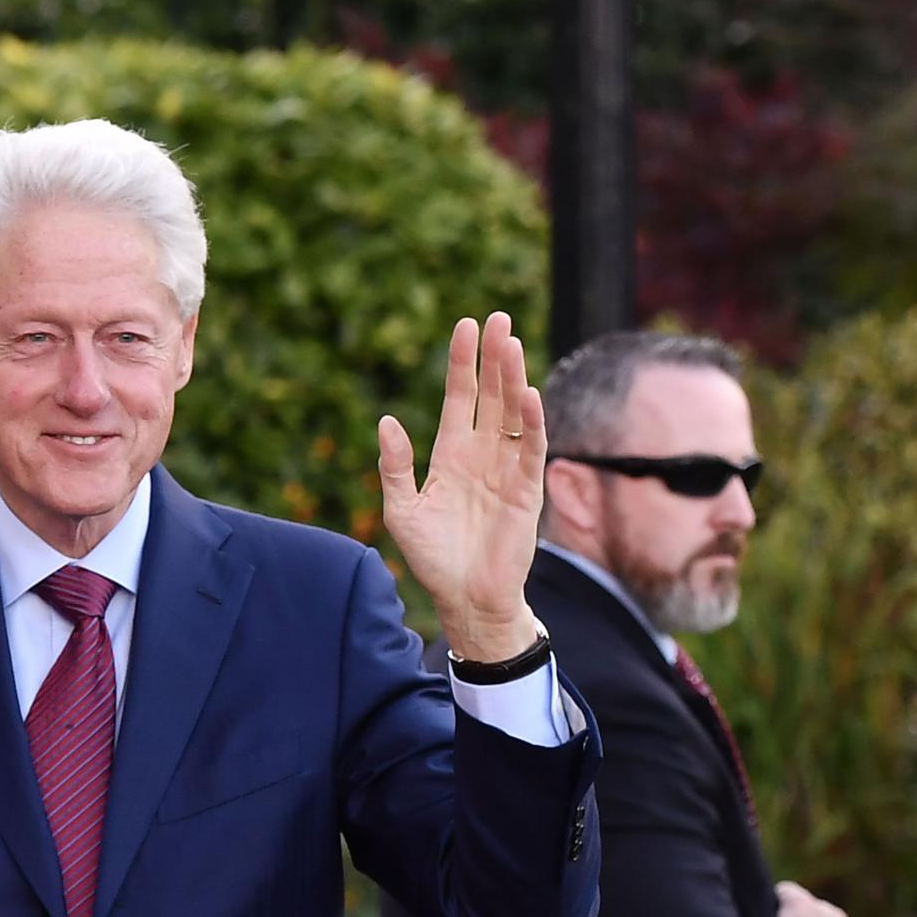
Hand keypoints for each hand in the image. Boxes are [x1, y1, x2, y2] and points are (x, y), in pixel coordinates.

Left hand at [377, 311, 545, 661]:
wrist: (465, 598)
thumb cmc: (433, 558)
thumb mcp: (402, 510)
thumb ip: (395, 466)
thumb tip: (386, 420)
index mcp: (451, 454)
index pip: (460, 397)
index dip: (462, 363)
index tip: (466, 325)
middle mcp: (482, 454)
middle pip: (491, 395)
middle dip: (494, 357)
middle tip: (497, 318)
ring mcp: (507, 469)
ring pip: (512, 413)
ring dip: (513, 379)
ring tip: (510, 342)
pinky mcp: (526, 490)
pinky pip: (531, 449)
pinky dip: (530, 423)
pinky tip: (527, 395)